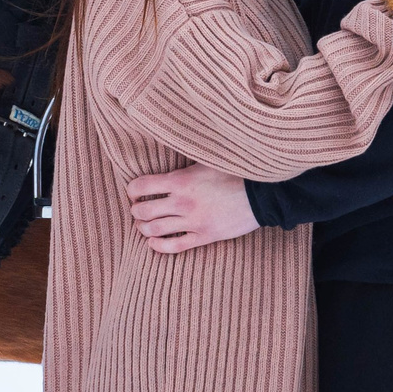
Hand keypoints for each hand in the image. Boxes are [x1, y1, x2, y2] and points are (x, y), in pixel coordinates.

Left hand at [125, 163, 256, 253]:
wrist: (260, 195)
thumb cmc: (234, 173)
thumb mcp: (206, 160)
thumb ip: (184, 162)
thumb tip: (172, 144)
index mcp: (180, 180)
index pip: (141, 186)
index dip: (132, 190)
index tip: (134, 192)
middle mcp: (182, 203)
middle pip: (143, 211)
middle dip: (136, 211)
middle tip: (137, 209)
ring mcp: (192, 222)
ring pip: (154, 230)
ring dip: (143, 228)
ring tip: (143, 225)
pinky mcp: (204, 237)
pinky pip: (174, 246)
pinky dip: (158, 247)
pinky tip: (152, 243)